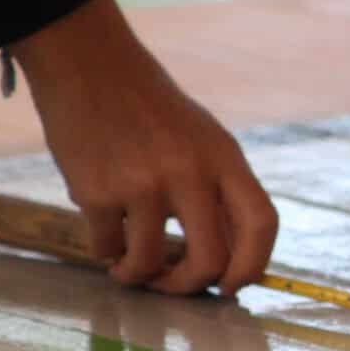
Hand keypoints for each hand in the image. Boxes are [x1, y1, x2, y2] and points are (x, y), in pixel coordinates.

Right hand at [10, 0, 277, 295]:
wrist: (88, 64)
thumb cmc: (148, 109)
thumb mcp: (201, 139)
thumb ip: (217, 191)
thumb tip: (227, 262)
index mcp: (223, 157)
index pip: (261, 223)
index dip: (253, 266)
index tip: (231, 286)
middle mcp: (190, 171)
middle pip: (210, 260)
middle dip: (187, 286)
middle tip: (168, 284)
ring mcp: (142, 182)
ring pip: (149, 263)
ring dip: (137, 274)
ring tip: (127, 265)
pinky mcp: (96, 191)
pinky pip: (106, 248)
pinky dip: (105, 252)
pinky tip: (105, 237)